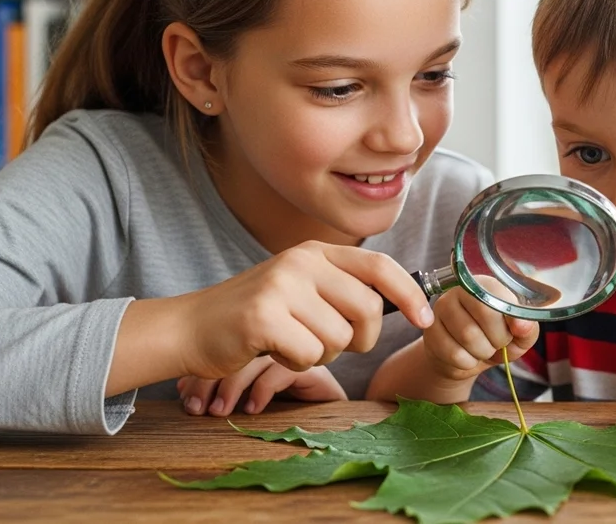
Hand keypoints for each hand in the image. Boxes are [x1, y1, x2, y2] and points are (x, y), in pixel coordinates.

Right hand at [175, 241, 433, 379]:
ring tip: (290, 341)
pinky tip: (272, 349)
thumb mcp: (302, 288)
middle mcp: (301, 261)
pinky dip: (295, 363)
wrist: (191, 328)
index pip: (380, 266)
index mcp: (316, 252)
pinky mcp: (263, 316)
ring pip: (340, 338)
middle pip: (368, 309)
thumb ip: (344, 289)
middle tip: (327, 342)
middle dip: (357, 339)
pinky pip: (310, 354)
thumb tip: (406, 302)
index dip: (409, 294)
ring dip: (320, 354)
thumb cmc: (256, 316)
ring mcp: (281, 286)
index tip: (424, 320)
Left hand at [177, 356, 346, 415]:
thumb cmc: (282, 409)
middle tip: (198, 408)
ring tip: (220, 412)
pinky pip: (281, 371)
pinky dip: (262, 390)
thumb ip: (217, 387)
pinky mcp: (312, 369)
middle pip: (235, 351)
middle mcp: (275, 343)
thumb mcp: (242, 396)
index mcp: (256, 343)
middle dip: (211, 381)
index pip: (222, 347)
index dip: (201, 372)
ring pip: (254, 360)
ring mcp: (295, 353)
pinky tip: (252, 408)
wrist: (326, 422)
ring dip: (231, 388)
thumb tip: (182, 389)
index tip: (185, 396)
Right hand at [422, 278, 539, 381]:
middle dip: (499, 338)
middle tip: (498, 343)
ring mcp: (441, 308)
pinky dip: (468, 362)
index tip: (515, 332)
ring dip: (483, 352)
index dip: (512, 320)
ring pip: (469, 335)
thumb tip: (523, 325)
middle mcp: (460, 290)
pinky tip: (467, 356)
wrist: (465, 359)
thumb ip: (527, 328)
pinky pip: (454, 353)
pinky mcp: (430, 331)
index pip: (501, 296)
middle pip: (485, 314)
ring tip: (483, 349)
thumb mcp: (518, 336)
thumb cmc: (494, 339)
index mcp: (486, 284)